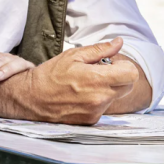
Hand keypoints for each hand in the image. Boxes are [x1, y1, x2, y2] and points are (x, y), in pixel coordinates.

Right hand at [22, 37, 139, 123]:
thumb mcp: (73, 55)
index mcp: (96, 79)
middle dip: (119, 77)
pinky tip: (81, 96)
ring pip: (115, 97)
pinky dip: (97, 100)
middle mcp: (100, 98)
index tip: (113, 64)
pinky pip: (104, 107)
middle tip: (100, 72)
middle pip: (128, 86)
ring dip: (107, 89)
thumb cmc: (50, 74)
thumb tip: (119, 42)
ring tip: (86, 84)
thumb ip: (99, 49)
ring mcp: (96, 111)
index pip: (131, 74)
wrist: (32, 97)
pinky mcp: (92, 120)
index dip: (125, 66)